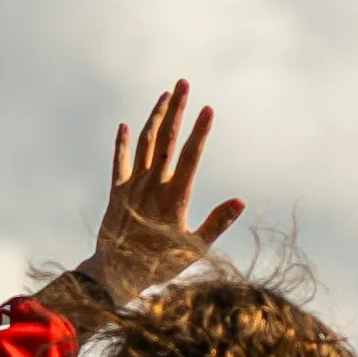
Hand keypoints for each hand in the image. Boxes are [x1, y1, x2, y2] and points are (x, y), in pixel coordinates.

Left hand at [84, 82, 243, 301]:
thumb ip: (218, 222)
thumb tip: (241, 201)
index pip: (191, 155)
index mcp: (175, 196)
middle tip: (183, 82)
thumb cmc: (160, 264)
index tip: (208, 108)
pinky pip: (119, 161)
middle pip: (166, 138)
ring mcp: (133, 185)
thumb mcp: (195, 248)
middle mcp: (153, 184)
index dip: (200, 130)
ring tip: (165, 95)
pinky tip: (126, 125)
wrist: (115, 274)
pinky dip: (123, 142)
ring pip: (145, 142)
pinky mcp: (117, 192)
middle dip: (176, 108)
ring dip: (155, 116)